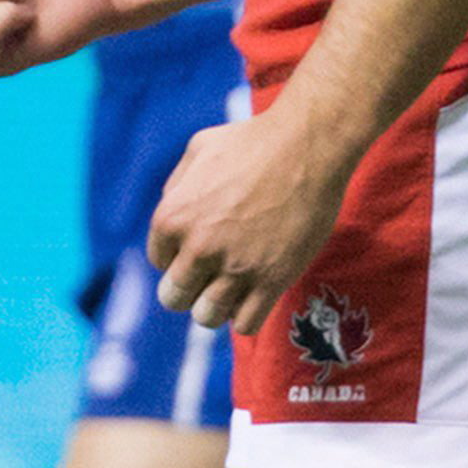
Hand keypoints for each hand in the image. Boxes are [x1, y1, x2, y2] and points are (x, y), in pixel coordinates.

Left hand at [143, 106, 354, 333]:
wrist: (307, 146)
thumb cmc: (253, 142)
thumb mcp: (198, 150)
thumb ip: (177, 186)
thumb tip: (171, 212)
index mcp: (172, 218)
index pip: (160, 262)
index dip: (179, 257)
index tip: (202, 247)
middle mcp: (198, 248)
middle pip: (175, 297)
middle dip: (189, 290)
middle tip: (211, 276)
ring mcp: (235, 268)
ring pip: (207, 317)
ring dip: (216, 308)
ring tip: (233, 289)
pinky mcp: (272, 281)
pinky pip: (245, 324)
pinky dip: (246, 317)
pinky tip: (256, 296)